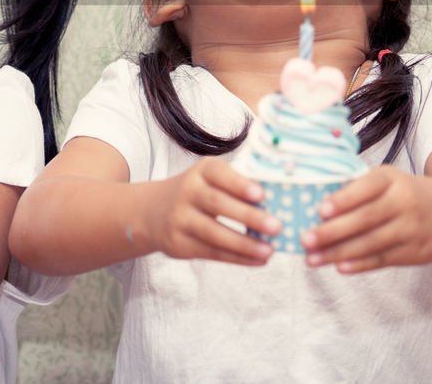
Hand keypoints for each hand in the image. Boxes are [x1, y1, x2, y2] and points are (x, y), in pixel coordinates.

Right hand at [142, 158, 279, 265]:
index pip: (219, 174)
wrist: (152, 212)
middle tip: (276, 227)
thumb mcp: (210, 179)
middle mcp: (187, 191)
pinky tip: (257, 260)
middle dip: (248, 216)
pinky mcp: (179, 244)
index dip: (239, 184)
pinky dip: (237, 258)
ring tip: (269, 251)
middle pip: (218, 204)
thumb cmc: (198, 193)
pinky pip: (211, 252)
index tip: (262, 194)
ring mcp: (180, 219)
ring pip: (214, 233)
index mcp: (201, 172)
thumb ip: (238, 186)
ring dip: (244, 244)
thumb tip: (279, 202)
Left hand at [301, 166, 431, 272]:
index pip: (366, 187)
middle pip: (365, 219)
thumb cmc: (406, 193)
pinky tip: (339, 267)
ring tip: (312, 258)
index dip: (343, 199)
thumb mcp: (389, 180)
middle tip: (304, 239)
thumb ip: (358, 188)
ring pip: (371, 243)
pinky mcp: (416, 253)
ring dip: (338, 253)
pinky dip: (360, 265)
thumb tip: (313, 202)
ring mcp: (412, 230)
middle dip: (332, 231)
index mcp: (392, 179)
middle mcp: (404, 203)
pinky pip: (383, 260)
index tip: (320, 210)